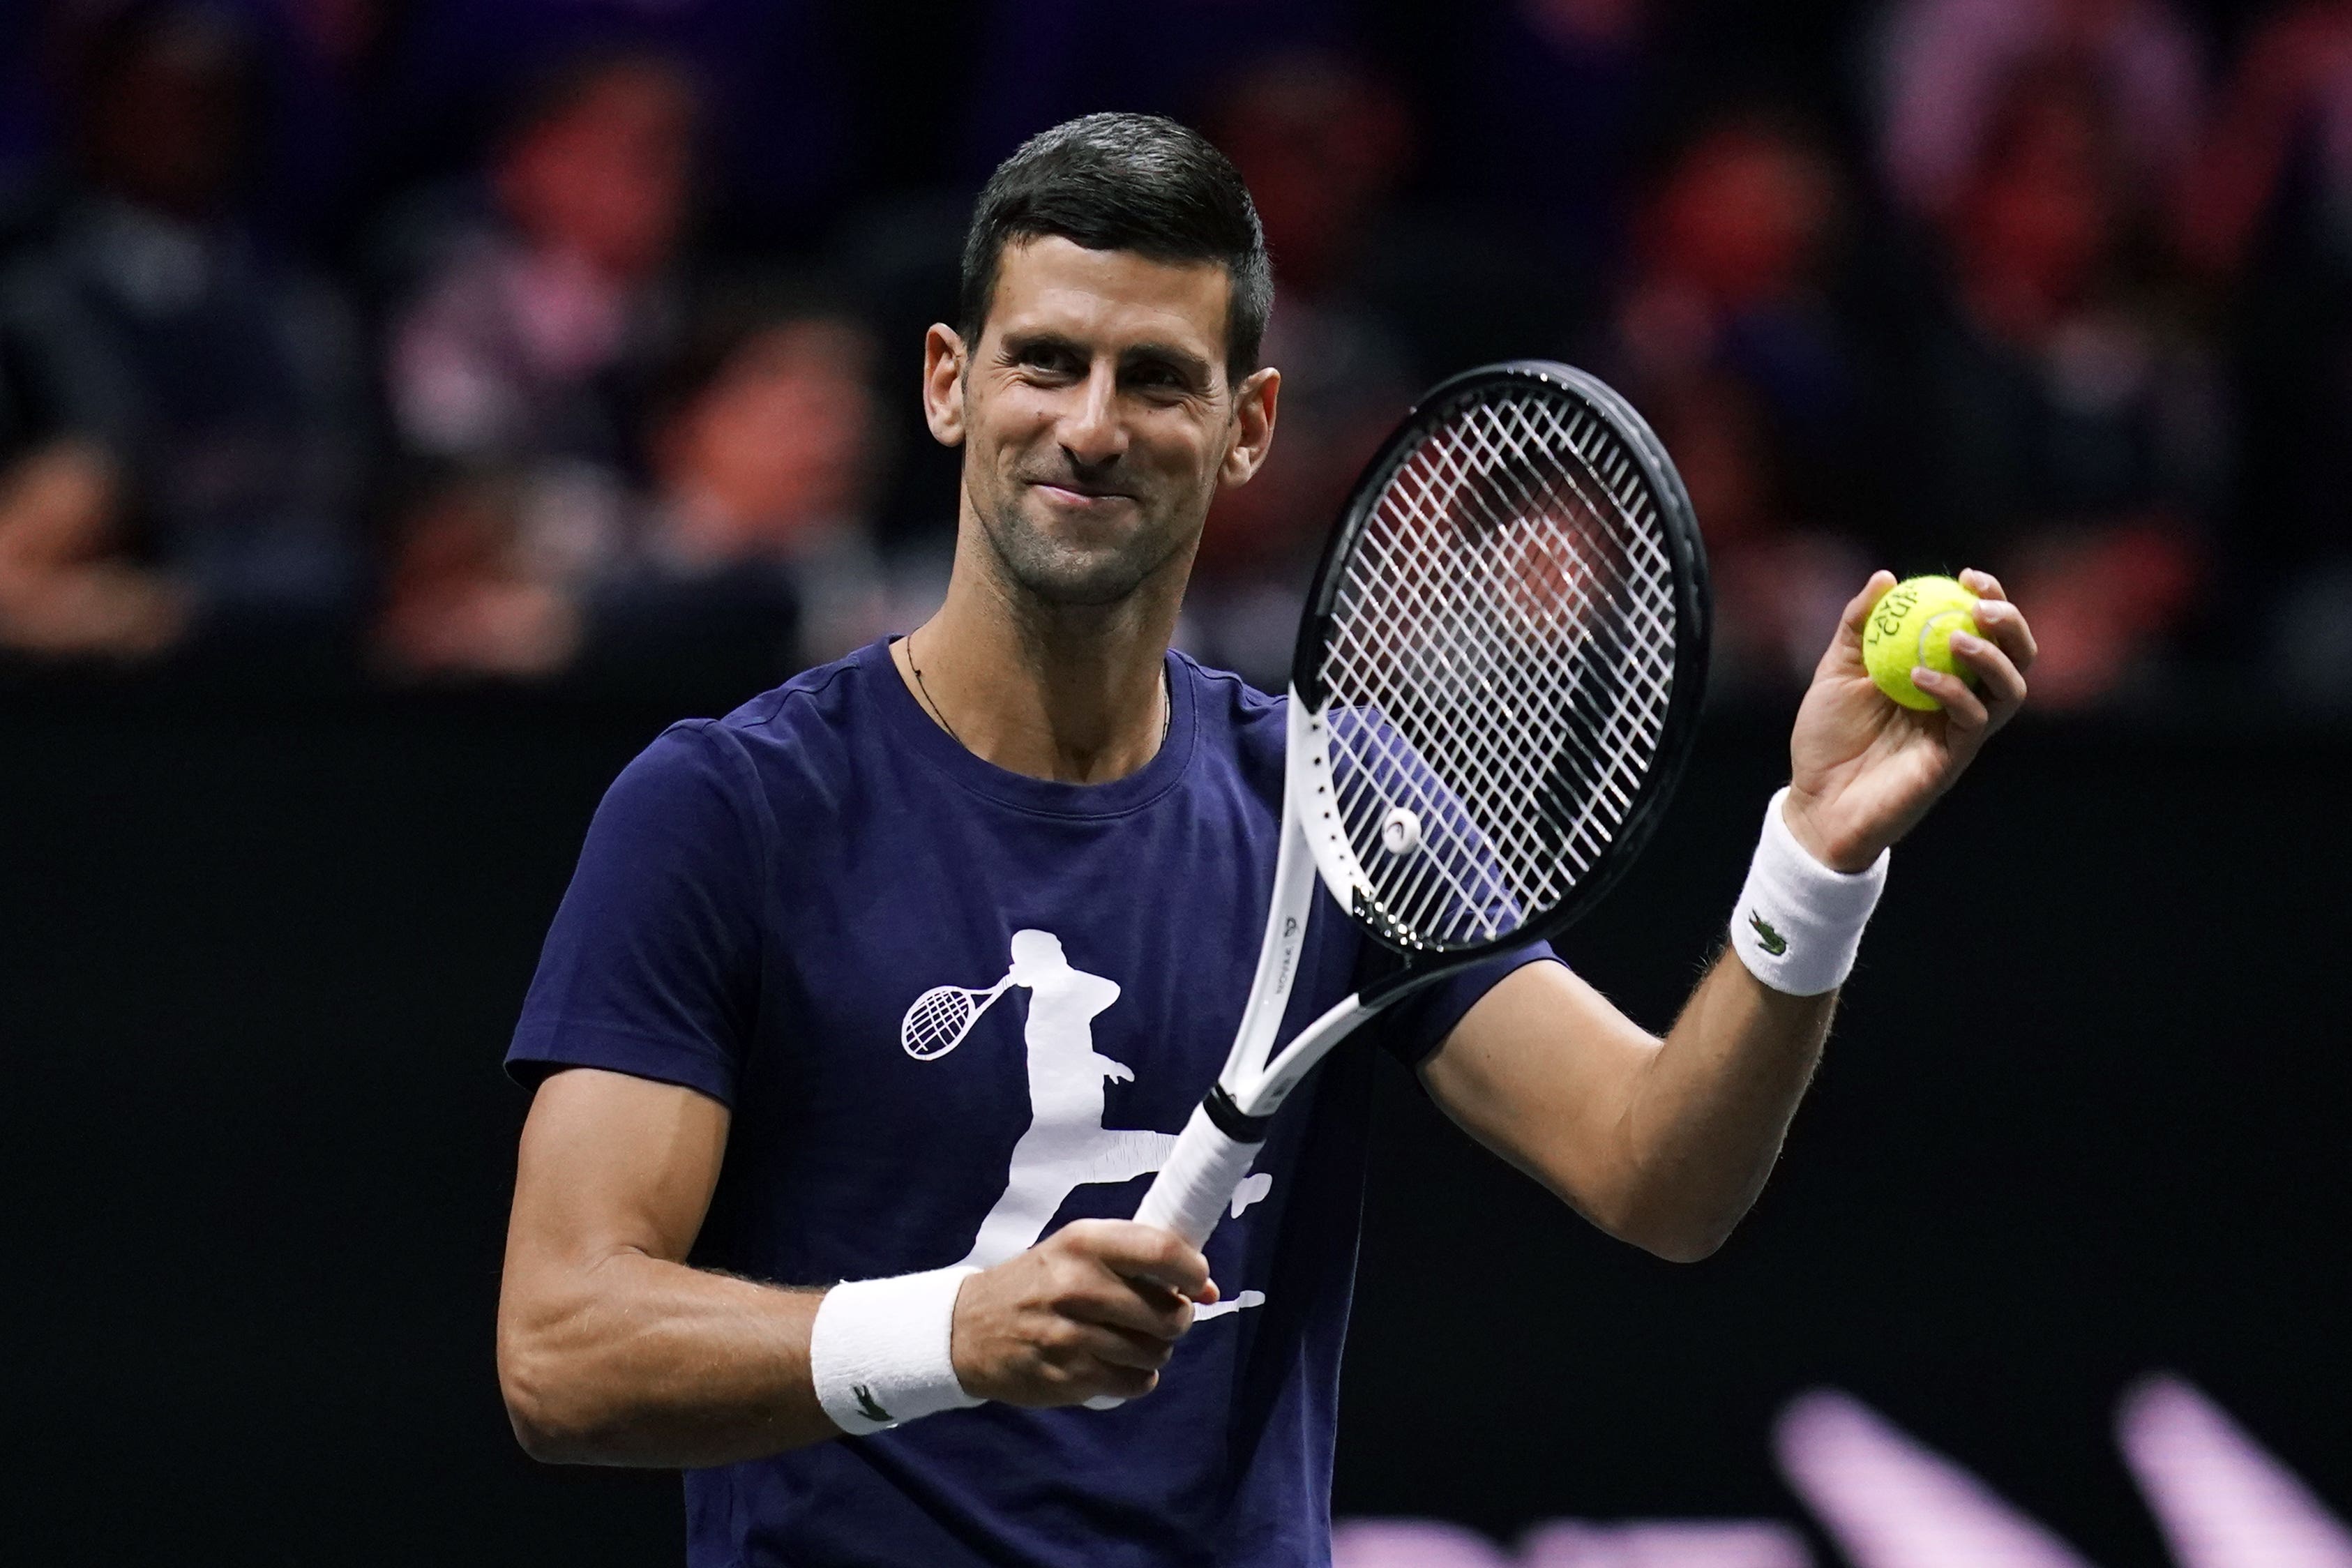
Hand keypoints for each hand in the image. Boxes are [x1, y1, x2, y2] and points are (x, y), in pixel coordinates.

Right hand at [949, 1221, 1216, 1405]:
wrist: (967, 1329)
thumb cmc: (1036, 1283)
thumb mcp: (1078, 1252)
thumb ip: (1140, 1262)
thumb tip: (1210, 1289)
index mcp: (1083, 1243)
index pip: (1163, 1253)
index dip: (1193, 1271)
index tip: (1195, 1281)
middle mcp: (1077, 1287)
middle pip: (1168, 1314)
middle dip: (1177, 1319)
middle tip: (1160, 1317)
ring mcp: (1071, 1337)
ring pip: (1156, 1353)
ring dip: (1155, 1351)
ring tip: (1132, 1341)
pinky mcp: (1067, 1378)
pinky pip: (1134, 1384)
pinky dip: (1136, 1378)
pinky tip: (1116, 1364)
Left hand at [1783, 568, 2036, 870]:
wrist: (1814, 801)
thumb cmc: (1826, 737)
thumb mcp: (1835, 671)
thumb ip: (1859, 626)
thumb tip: (1886, 577)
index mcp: (1942, 674)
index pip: (1984, 631)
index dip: (1989, 599)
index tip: (1970, 576)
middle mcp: (1962, 700)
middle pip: (2017, 656)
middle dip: (2011, 623)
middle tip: (1984, 603)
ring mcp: (1961, 731)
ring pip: (2011, 689)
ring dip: (1992, 656)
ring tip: (1956, 637)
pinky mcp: (1954, 759)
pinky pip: (1973, 720)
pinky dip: (1954, 691)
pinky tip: (1919, 677)